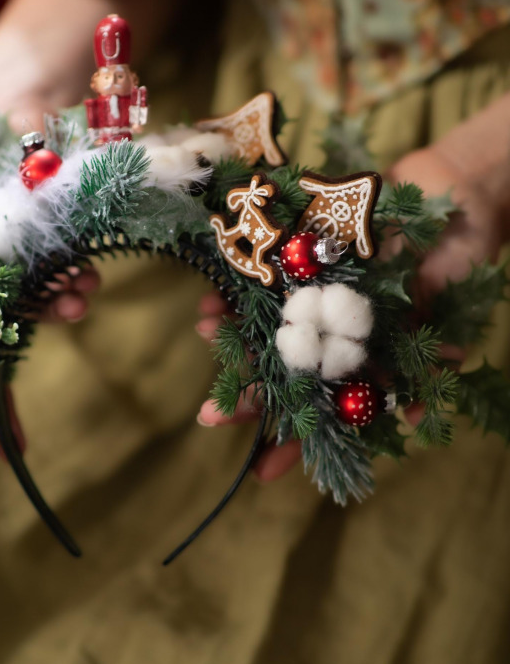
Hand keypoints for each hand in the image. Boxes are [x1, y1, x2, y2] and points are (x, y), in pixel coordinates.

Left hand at [195, 132, 508, 479]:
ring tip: (203, 339)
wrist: (455, 189)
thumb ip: (429, 361)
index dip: (295, 444)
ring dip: (231, 340)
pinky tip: (211, 300)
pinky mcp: (302, 256)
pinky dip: (235, 289)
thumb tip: (413, 416)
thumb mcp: (449, 313)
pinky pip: (260, 278)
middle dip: (246, 398)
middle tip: (210, 419)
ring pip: (263, 331)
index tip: (261, 473)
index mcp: (363, 360)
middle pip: (283, 377)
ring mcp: (314, 298)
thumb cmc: (460, 259)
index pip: (324, 414)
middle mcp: (332, 335)